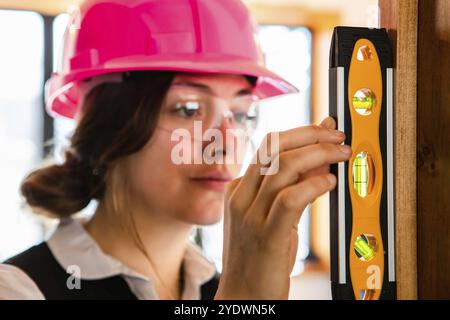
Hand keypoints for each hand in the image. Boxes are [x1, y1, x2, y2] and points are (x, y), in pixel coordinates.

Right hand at [216, 117, 350, 298]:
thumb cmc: (259, 256)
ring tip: (341, 155)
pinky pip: (290, 199)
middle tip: (337, 135)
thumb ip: (293, 185)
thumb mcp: (275, 215)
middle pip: (273, 146)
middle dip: (310, 134)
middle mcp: (240, 197)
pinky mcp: (265, 236)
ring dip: (318, 153)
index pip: (269, 146)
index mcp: (237, 188)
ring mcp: (249, 216)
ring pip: (282, 167)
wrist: (242, 296)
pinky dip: (313, 185)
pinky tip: (329, 183)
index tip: (326, 131)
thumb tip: (320, 158)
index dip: (302, 133)